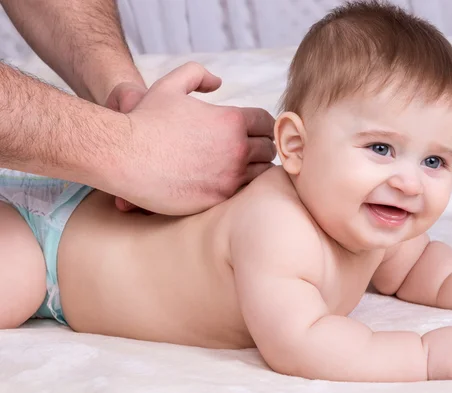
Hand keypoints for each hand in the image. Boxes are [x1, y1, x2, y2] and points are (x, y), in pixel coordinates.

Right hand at [105, 62, 275, 214]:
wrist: (123, 156)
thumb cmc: (145, 120)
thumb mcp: (170, 85)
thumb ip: (197, 75)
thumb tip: (218, 83)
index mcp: (231, 120)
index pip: (267, 123)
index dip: (263, 125)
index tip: (256, 131)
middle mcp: (237, 148)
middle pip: (268, 149)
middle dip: (262, 146)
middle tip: (251, 150)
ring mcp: (229, 176)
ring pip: (261, 173)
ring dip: (255, 168)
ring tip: (243, 167)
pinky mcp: (218, 199)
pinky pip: (244, 194)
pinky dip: (242, 188)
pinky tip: (229, 183)